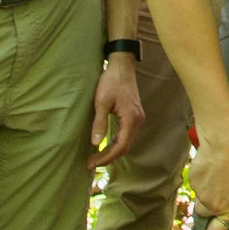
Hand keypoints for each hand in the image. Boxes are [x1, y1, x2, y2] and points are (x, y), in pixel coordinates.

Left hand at [89, 53, 143, 168]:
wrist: (122, 66)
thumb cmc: (111, 81)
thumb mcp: (102, 102)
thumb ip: (99, 123)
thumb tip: (95, 143)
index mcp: (131, 119)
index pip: (121, 146)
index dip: (106, 157)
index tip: (91, 163)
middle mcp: (138, 121)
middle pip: (125, 147)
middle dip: (108, 157)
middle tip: (91, 163)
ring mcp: (137, 119)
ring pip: (126, 142)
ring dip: (112, 151)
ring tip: (95, 157)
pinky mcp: (134, 116)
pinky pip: (126, 135)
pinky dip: (116, 143)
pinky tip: (105, 145)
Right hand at [187, 118, 228, 229]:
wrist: (226, 141)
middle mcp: (214, 205)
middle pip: (205, 213)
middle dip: (207, 205)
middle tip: (216, 190)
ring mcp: (201, 194)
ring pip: (200, 197)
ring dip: (205, 190)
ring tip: (216, 173)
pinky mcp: (192, 181)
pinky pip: (195, 183)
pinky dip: (200, 177)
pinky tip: (210, 165)